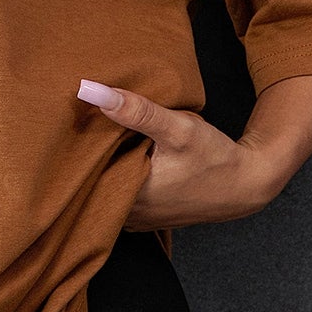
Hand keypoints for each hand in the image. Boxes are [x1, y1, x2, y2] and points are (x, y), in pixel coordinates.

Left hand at [77, 78, 276, 231]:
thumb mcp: (177, 127)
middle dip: (84, 160)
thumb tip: (91, 91)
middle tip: (76, 130)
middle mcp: (129, 215)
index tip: (65, 129)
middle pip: (91, 185)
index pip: (82, 176)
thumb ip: (137, 110)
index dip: (73, 152)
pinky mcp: (149, 217)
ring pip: (106, 193)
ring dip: (101, 171)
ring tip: (94, 143)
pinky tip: (119, 159)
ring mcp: (139, 220)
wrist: (247, 184)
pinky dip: (117, 180)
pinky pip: (121, 199)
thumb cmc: (215, 157)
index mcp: (129, 197)